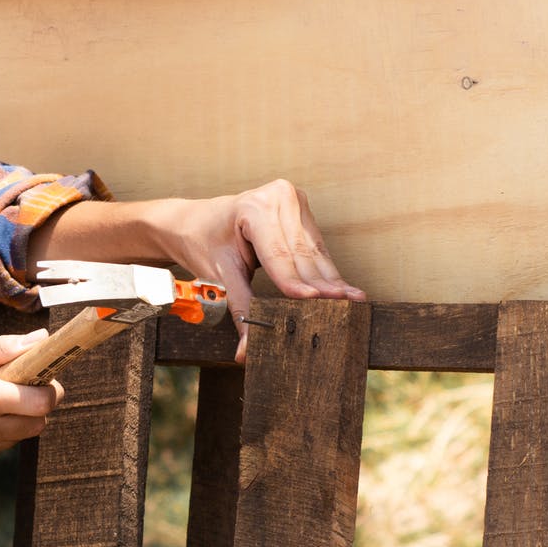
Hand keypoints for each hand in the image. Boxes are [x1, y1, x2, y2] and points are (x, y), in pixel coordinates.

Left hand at [161, 181, 364, 359]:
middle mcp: (278, 197)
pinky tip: (343, 288)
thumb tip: (247, 349)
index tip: (314, 302)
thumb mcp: (219, 275)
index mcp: (254, 207)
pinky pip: (316, 246)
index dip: (296, 282)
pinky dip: (325, 269)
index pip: (279, 254)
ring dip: (330, 279)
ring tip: (352, 302)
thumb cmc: (204, 243)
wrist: (195, 222)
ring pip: (315, 250)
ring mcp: (293, 200)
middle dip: (320, 285)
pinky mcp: (301, 210)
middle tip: (342, 310)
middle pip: (302, 253)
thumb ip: (240, 309)